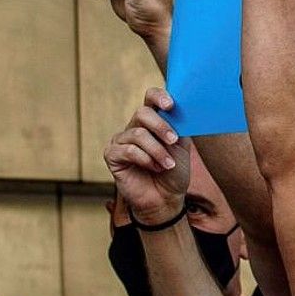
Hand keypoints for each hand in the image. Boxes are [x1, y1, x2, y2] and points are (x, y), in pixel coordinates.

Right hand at [104, 88, 189, 225]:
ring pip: (138, 135)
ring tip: (167, 165)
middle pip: (142, 113)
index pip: (150, 98)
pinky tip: (154, 168)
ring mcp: (121, 140)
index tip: (170, 105)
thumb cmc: (174, 172)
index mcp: (152, 121)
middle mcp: (135, 127)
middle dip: (161, 126)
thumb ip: (179, 127)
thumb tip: (181, 110)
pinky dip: (145, 159)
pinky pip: (128, 150)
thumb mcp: (182, 147)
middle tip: (174, 141)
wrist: (166, 198)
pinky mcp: (112, 155)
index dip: (159, 97)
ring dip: (157, 151)